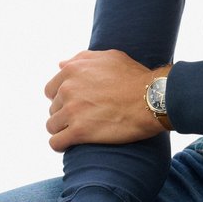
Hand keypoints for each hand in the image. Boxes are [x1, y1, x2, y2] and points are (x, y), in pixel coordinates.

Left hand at [45, 49, 167, 150]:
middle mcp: (68, 89)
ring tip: (80, 132)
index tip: (76, 104)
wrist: (151, 99)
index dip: (63, 99)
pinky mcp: (79, 132)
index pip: (51, 90)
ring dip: (64, 129)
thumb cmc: (135, 77)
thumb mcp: (109, 57)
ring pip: (52, 126)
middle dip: (65, 114)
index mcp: (72, 70)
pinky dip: (61, 145)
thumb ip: (82, 59)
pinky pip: (56, 143)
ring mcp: (72, 111)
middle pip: (53, 108)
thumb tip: (61, 65)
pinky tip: (72, 144)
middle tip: (85, 118)